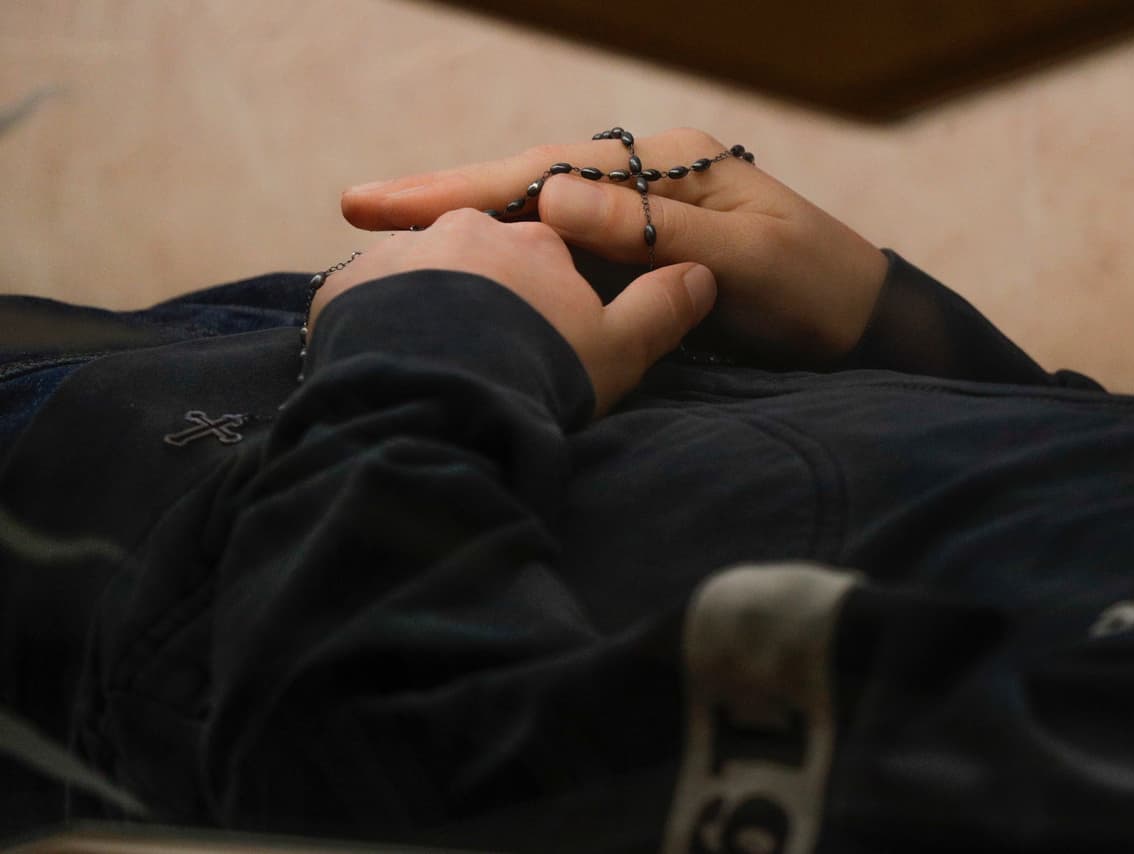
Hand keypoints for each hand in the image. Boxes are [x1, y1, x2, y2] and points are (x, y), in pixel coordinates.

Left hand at [312, 209, 715, 417]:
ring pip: (417, 278)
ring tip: (435, 371)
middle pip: (480, 259)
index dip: (551, 297)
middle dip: (484, 300)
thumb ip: (662, 308)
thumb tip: (701, 276)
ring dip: (426, 311)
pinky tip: (386, 370)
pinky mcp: (343, 292)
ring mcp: (397, 256)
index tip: (546, 339)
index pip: (550, 249)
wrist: (442, 403)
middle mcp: (464, 231)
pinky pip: (361, 304)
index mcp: (535, 238)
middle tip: (485, 359)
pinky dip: (375, 330)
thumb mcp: (621, 349)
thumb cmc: (541, 374)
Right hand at [340, 127, 888, 364]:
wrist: (864, 325)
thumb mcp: (745, 259)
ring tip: (388, 239)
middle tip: (356, 209)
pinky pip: (564, 259)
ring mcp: (640, 221)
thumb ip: (651, 231)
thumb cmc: (816, 290)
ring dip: (468, 231)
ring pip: (538, 224)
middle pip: (526, 190)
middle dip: (443, 201)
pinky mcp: (642, 262)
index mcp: (664, 167)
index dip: (461, 188)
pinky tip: (471, 273)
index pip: (545, 174)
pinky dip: (513, 264)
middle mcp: (642, 184)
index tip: (377, 198)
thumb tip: (548, 199)